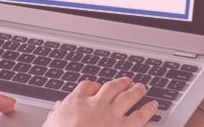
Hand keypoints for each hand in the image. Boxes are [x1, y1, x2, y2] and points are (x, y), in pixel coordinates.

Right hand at [42, 77, 157, 126]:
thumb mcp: (50, 125)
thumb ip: (55, 116)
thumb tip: (57, 110)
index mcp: (76, 103)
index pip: (87, 86)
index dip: (94, 85)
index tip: (98, 86)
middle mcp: (96, 105)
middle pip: (111, 87)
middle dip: (120, 83)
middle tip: (126, 81)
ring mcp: (111, 116)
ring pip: (127, 97)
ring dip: (136, 91)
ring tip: (141, 87)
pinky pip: (139, 116)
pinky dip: (148, 110)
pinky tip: (153, 106)